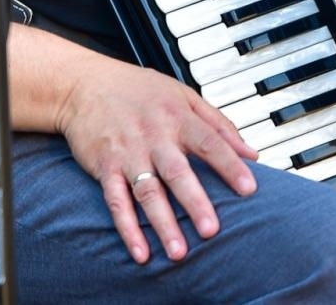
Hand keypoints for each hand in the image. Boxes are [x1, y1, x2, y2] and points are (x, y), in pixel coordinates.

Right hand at [57, 62, 257, 264]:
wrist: (83, 83)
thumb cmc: (137, 89)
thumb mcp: (182, 94)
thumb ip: (219, 124)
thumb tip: (252, 153)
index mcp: (177, 117)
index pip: (209, 142)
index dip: (229, 165)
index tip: (250, 189)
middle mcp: (153, 136)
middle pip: (177, 172)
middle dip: (194, 202)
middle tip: (211, 231)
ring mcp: (127, 153)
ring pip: (147, 192)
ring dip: (162, 223)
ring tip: (178, 252)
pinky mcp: (104, 167)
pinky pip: (116, 201)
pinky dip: (127, 227)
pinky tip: (140, 251)